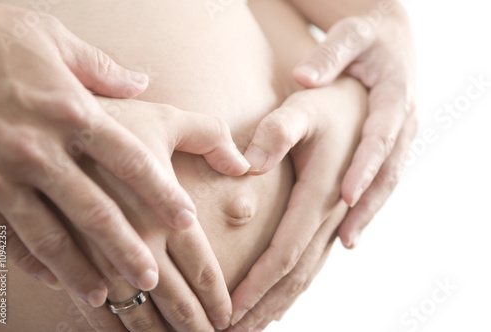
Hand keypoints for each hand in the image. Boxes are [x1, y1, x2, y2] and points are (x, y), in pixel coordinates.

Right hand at [0, 2, 247, 309]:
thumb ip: (104, 69)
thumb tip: (142, 81)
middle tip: (150, 278)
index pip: (130, 160)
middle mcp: (41, 147)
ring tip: (103, 296)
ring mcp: (5, 172)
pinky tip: (51, 279)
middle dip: (124, 248)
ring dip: (78, 269)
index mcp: (72, 112)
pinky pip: (6, 233)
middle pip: (94, 209)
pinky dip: (30, 260)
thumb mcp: (56, 41)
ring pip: (49, 233)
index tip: (186, 219)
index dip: (162, 192)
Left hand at [229, 77, 367, 329]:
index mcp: (321, 192)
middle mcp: (335, 213)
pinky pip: (320, 259)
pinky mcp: (339, 215)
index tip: (231, 310)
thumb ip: (277, 131)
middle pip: (298, 273)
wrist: (374, 98)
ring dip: (281, 302)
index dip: (258, 284)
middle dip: (265, 305)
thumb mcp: (304, 107)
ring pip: (311, 272)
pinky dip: (299, 285)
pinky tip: (284, 299)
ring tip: (255, 326)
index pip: (286, 251)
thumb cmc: (333, 101)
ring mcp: (340, 217)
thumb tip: (248, 165)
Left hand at [292, 1, 417, 247]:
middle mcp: (401, 125)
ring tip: (347, 241)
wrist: (391, 40)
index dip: (363, 168)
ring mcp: (399, 140)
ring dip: (367, 214)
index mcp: (393, 99)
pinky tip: (350, 225)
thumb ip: (329, 56)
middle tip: (346, 238)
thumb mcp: (349, 37)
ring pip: (387, 184)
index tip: (346, 195)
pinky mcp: (390, 148)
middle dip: (366, 208)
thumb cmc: (365, 40)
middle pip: (386, 173)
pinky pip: (382, 181)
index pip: (378, 138)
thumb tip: (303, 77)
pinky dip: (368, 205)